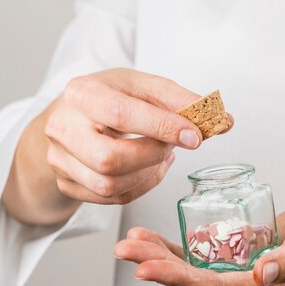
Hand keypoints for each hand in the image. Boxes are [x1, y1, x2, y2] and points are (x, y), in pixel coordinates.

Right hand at [44, 68, 232, 204]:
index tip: (195, 136)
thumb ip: (181, 101)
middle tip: (173, 146)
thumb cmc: (110, 98)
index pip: (120, 114)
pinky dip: (139, 186)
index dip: (162, 127)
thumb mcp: (142, 87)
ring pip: (109, 185)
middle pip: (110, 159)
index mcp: (81, 93)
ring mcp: (60, 160)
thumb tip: (224, 121)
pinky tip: (147, 168)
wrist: (71, 117)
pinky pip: (111, 198)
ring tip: (160, 155)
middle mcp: (62, 128)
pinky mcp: (67, 184)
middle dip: (152, 156)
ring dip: (147, 174)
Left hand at [113, 198, 284, 285]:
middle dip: (158, 267)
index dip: (179, 280)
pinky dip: (175, 251)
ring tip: (129, 241)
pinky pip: (201, 260)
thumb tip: (260, 274)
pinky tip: (153, 238)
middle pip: (195, 284)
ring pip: (192, 274)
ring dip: (159, 259)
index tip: (145, 267)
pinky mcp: (238, 262)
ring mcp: (242, 279)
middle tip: (125, 248)